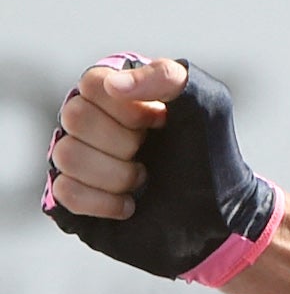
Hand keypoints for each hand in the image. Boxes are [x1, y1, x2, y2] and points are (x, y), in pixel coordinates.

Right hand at [43, 54, 282, 286]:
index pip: (92, 83)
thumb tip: (113, 84)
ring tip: (144, 179)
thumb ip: (167, 77)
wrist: (220, 216)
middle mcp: (92, 122)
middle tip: (150, 154)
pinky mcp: (75, 195)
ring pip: (67, 155)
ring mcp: (80, 158)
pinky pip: (65, 191)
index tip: (160, 122)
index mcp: (117, 94)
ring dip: (116, 175)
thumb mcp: (208, 106)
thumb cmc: (212, 157)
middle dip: (123, 142)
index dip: (128, 108)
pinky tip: (130, 205)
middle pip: (75, 117)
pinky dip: (104, 202)